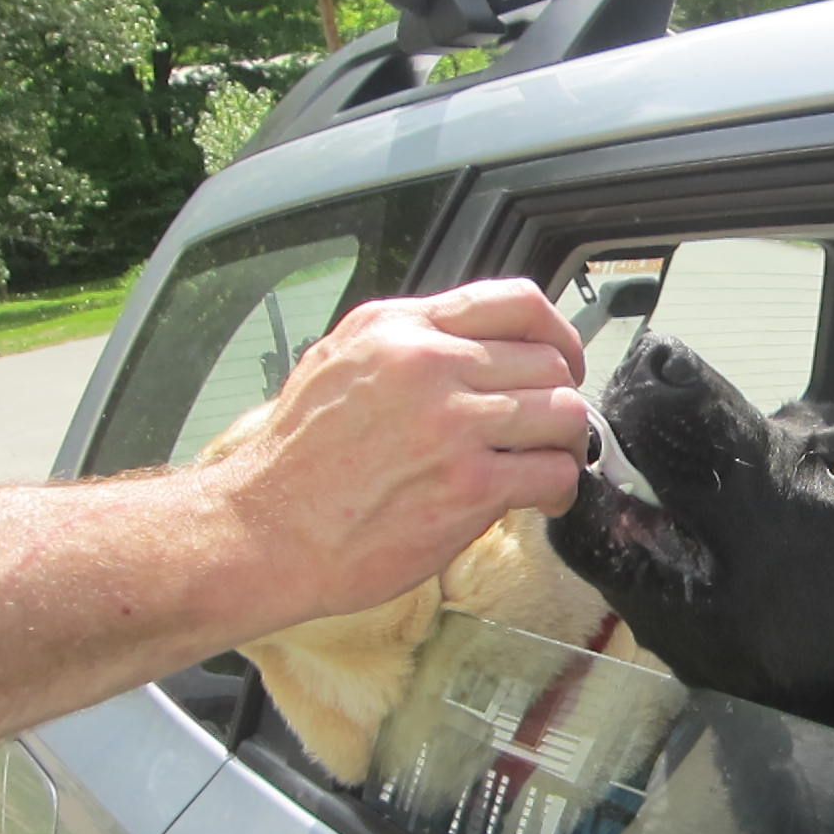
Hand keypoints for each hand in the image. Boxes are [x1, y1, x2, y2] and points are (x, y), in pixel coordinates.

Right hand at [206, 279, 589, 624]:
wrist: (264, 531)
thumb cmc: (295, 463)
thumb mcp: (338, 364)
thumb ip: (407, 346)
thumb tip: (469, 350)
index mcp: (399, 328)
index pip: (515, 302)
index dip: (556, 334)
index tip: (562, 361)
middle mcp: (428, 365)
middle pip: (548, 361)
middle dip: (563, 398)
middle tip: (552, 430)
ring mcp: (452, 424)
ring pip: (563, 412)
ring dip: (568, 444)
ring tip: (551, 465)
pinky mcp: (469, 485)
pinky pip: (553, 472)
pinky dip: (561, 489)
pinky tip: (544, 500)